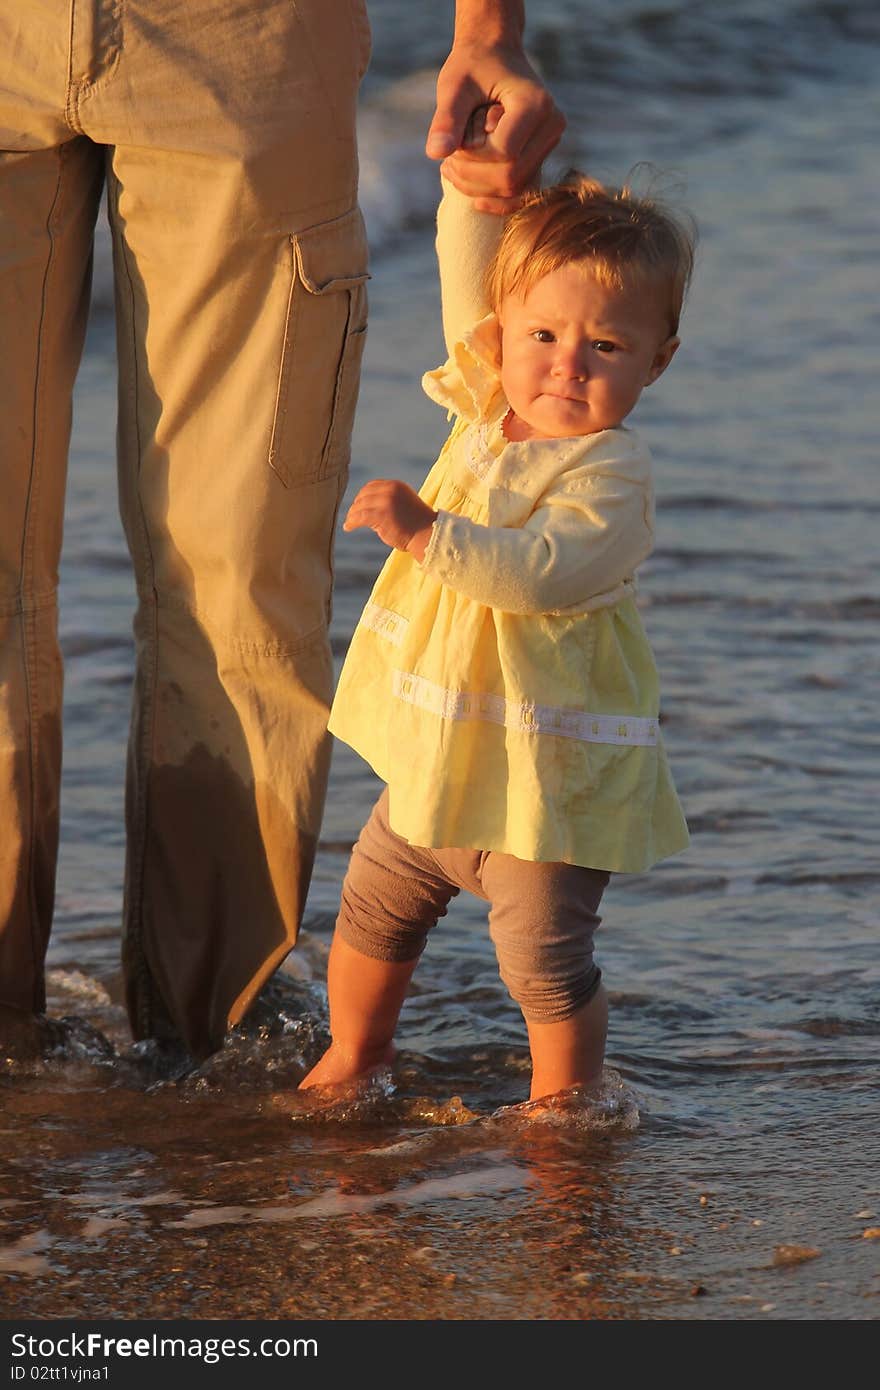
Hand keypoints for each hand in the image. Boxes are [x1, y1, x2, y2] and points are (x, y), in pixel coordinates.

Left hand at [342, 480, 437, 560]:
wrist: (428, 534)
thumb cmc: (417, 525)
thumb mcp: (403, 504)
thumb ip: (388, 502)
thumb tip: (368, 509)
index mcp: (396, 486)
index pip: (372, 487)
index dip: (362, 496)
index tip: (358, 506)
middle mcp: (390, 490)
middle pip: (363, 495)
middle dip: (356, 506)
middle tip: (352, 516)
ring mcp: (385, 501)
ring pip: (360, 506)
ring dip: (352, 515)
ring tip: (349, 523)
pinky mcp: (380, 514)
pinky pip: (359, 517)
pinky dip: (352, 522)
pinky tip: (348, 527)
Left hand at [425, 40, 564, 213]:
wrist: (493, 56)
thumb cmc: (472, 66)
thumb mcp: (454, 87)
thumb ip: (446, 119)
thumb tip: (435, 153)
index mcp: (536, 103)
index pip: (504, 151)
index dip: (471, 154)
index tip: (453, 136)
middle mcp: (551, 126)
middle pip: (511, 176)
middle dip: (472, 174)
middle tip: (447, 160)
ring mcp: (549, 145)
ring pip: (514, 189)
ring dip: (477, 187)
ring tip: (452, 167)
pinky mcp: (540, 158)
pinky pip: (521, 194)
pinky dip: (494, 199)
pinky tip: (472, 197)